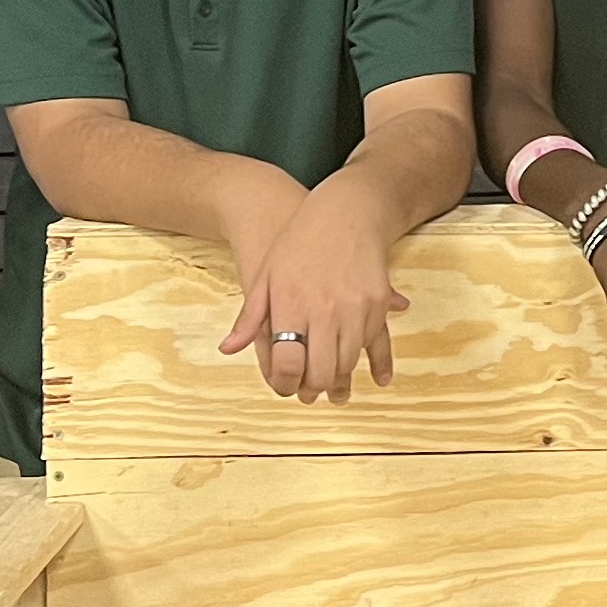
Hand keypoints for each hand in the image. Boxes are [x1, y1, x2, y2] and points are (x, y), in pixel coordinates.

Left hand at [222, 175, 404, 401]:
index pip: (287, 363)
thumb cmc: (298, 242)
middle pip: (320, 371)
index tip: (283, 387)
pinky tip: (372, 378)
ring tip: (332, 390)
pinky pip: (375, 344)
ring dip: (339, 380)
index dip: (284, 384)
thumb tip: (229, 350)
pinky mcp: (378, 302)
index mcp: (290, 303)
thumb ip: (250, 317)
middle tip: (306, 395)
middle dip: (311, 390)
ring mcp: (354, 306)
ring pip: (347, 362)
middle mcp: (324, 309)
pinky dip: (371, 363)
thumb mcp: (266, 276)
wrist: (345, 211)